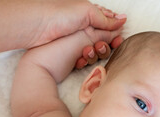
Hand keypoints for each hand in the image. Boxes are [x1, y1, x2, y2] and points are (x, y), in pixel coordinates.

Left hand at [0, 0, 125, 51]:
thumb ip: (106, 19)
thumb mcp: (87, 12)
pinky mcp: (70, 54)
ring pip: (95, 52)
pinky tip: (78, 60)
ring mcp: (77, 42)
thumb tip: (123, 20)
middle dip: (105, 46)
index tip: (118, 40)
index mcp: (89, 15)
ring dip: (94, 54)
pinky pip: (84, 60)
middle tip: (100, 47)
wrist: (36, 28)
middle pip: (104, 40)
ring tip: (85, 52)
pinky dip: (83, 60)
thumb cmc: (59, 15)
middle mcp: (84, 28)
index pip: (109, 25)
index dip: (115, 33)